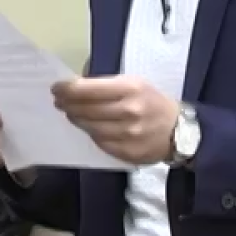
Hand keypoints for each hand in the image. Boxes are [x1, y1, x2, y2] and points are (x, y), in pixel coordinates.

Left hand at [51, 75, 179, 163]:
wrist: (179, 130)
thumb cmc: (153, 102)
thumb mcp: (135, 83)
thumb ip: (107, 85)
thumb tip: (77, 84)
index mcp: (130, 89)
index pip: (89, 89)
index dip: (68, 89)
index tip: (57, 88)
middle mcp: (128, 111)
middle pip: (86, 110)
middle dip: (68, 104)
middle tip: (59, 101)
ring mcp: (128, 135)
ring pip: (90, 128)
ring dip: (76, 119)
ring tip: (71, 113)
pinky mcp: (127, 152)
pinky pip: (100, 142)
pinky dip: (92, 134)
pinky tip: (89, 127)